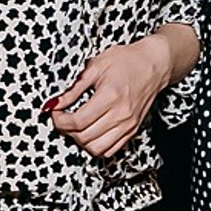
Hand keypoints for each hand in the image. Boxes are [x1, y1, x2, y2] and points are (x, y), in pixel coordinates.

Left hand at [48, 36, 174, 161]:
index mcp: (110, 96)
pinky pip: (111, 150)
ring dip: (81, 141)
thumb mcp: (95, 66)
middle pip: (85, 137)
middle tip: (63, 118)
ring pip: (97, 148)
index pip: (78, 121)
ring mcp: (128, 124)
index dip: (60, 120)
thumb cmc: (128, 61)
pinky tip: (91, 133)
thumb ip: (74, 88)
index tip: (55, 113)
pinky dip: (97, 146)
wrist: (154, 64)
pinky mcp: (133, 130)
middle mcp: (121, 114)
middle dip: (67, 130)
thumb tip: (55, 103)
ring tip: (76, 127)